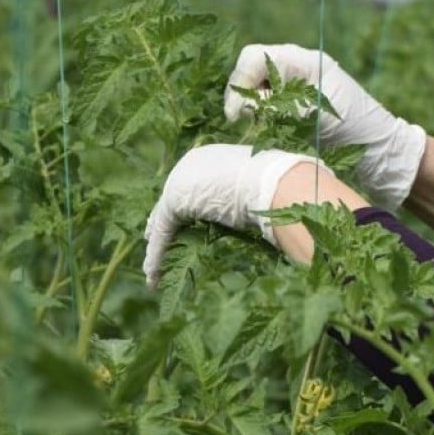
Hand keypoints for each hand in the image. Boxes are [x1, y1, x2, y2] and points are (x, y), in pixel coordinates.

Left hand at [142, 144, 329, 286]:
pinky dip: (157, 255)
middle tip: (161, 247)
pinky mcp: (175, 198)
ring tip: (153, 270)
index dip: (189, 210)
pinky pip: (164, 231)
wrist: (278, 181)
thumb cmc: (281, 185)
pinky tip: (152, 276)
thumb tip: (276, 214)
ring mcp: (180, 179)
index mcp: (213, 158)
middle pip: (175, 202)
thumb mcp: (266, 190)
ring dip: (160, 247)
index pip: (194, 187)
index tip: (185, 229)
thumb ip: (255, 199)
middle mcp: (192, 164)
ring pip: (166, 221)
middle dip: (167, 227)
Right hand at [223, 43, 426, 209]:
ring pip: (258, 84)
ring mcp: (298, 83)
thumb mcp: (319, 115)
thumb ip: (283, 105)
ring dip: (251, 103)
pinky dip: (261, 112)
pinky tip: (265, 128)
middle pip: (252, 68)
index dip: (241, 81)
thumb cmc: (357, 128)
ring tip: (256, 126)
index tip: (237, 113)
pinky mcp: (298, 102)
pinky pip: (268, 99)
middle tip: (242, 122)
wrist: (381, 148)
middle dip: (243, 92)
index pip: (256, 57)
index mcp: (306, 61)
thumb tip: (249, 102)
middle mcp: (299, 67)